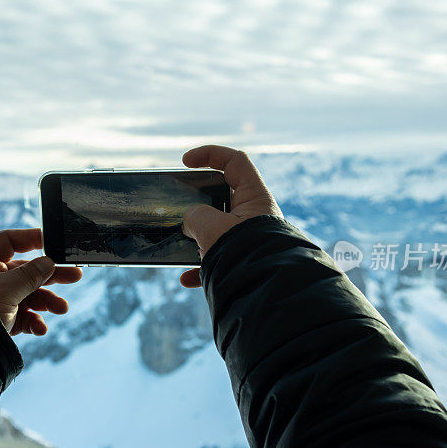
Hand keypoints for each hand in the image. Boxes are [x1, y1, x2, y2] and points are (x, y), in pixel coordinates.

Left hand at [0, 229, 81, 335]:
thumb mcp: (6, 287)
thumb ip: (30, 274)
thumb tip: (49, 262)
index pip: (8, 242)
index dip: (31, 239)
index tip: (54, 242)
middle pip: (26, 271)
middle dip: (51, 276)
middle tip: (75, 275)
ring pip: (28, 296)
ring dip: (47, 302)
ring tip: (62, 308)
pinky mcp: (1, 321)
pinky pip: (23, 317)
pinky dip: (34, 322)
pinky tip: (40, 328)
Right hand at [180, 145, 282, 287]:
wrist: (264, 293)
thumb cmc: (243, 253)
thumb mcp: (210, 226)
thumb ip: (194, 216)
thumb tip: (190, 224)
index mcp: (255, 198)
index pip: (234, 162)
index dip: (209, 154)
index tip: (185, 162)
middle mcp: (254, 217)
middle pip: (222, 197)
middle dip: (198, 204)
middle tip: (182, 209)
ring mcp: (248, 240)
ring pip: (217, 230)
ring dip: (198, 238)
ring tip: (186, 245)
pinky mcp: (243, 262)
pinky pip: (218, 261)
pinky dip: (200, 268)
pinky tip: (187, 279)